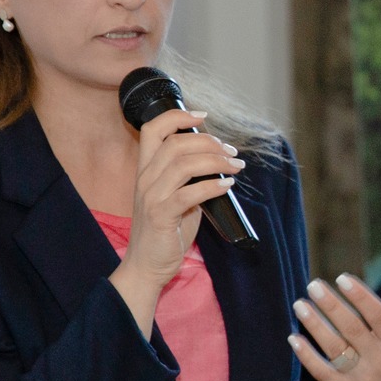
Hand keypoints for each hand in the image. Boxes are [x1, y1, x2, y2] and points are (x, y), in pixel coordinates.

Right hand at [111, 109, 244, 335]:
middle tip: (232, 153)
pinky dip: (213, 186)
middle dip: (209, 142)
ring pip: (183, 164)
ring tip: (236, 167)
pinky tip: (227, 186)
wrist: (147, 265)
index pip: (153, 129)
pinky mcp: (161, 215)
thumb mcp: (176, 196)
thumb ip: (190, 177)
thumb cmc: (166, 231)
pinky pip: (189, 192)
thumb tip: (219, 160)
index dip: (177, 115)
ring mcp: (151, 196)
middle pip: (176, 143)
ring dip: (216, 161)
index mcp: (146, 170)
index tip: (203, 115)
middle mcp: (145, 178)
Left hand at [289, 272, 380, 380]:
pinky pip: (322, 372)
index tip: (342, 278)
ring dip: (315, 325)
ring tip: (300, 304)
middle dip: (332, 305)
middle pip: (353, 329)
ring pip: (335, 348)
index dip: (361, 297)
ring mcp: (362, 378)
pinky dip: (307, 356)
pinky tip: (294, 337)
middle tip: (313, 284)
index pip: (379, 316)